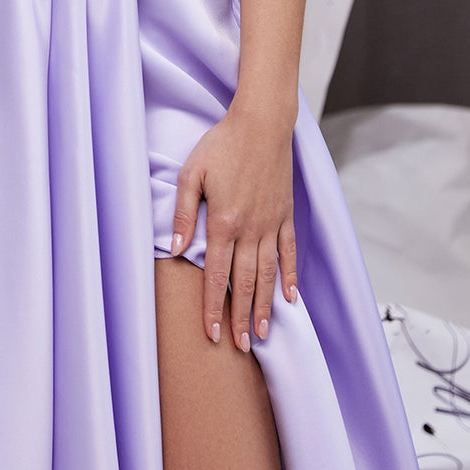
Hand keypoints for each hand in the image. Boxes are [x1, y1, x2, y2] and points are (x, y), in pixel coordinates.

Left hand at [169, 105, 298, 349]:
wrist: (261, 123)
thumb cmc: (222, 144)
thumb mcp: (191, 172)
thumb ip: (183, 213)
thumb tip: (178, 250)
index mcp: (224, 221)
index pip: (216, 274)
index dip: (212, 306)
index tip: (213, 334)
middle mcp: (250, 229)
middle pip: (245, 282)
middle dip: (241, 317)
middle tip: (240, 346)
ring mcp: (271, 223)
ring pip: (268, 274)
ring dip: (265, 306)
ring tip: (263, 334)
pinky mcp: (286, 215)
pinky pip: (289, 252)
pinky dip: (290, 277)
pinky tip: (290, 298)